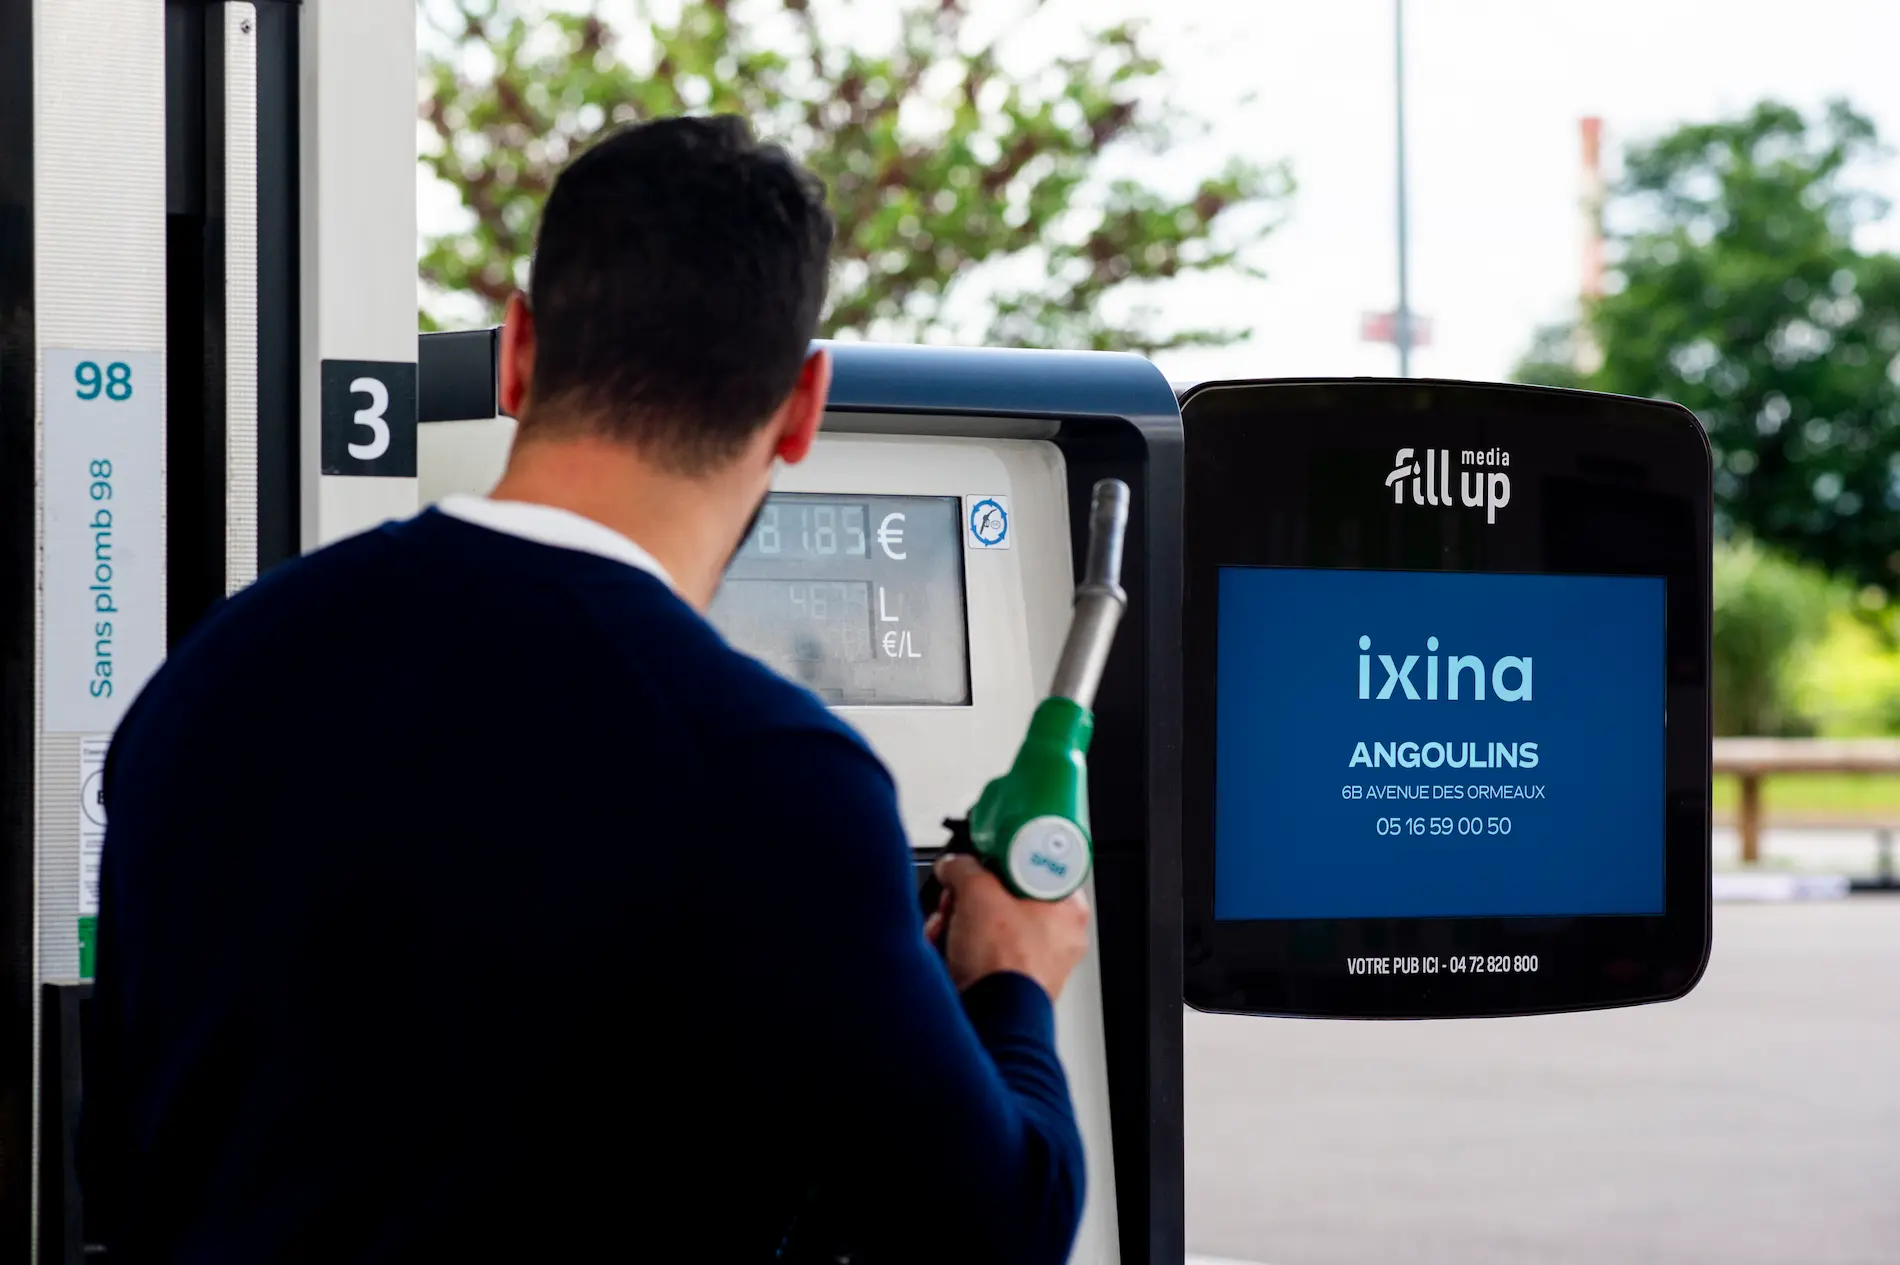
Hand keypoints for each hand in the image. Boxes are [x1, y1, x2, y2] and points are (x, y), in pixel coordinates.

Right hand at [926, 855, 1090, 1000]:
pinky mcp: (1008, 983)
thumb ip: (963, 867)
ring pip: (985, 926)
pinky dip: (956, 949)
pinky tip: (945, 951)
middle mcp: (1056, 936)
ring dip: (956, 924)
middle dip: (968, 899)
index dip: (999, 861)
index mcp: (1067, 908)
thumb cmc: (1005, 965)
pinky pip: (978, 953)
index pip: (1033, 866)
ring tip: (947, 928)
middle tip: (958, 899)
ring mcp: (1032, 962)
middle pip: (1002, 897)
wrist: (992, 1021)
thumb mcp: (978, 892)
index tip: (980, 862)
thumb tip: (954, 865)